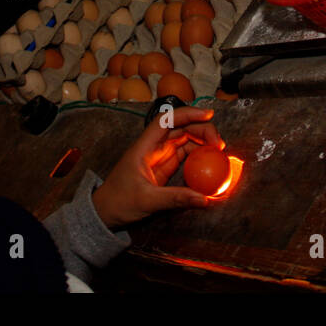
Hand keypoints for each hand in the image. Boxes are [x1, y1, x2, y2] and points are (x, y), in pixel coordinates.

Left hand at [91, 106, 223, 228]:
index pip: (167, 120)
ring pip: (185, 140)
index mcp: (145, 146)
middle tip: (220, 145)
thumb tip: (204, 199)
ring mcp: (160, 156)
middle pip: (181, 128)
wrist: (105, 212)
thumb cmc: (118, 201)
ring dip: (203, 143)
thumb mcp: (147, 200)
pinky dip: (199, 157)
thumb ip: (176, 198)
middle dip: (202, 130)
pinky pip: (185, 156)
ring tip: (219, 153)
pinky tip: (210, 164)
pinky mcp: (165, 167)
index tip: (209, 115)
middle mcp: (153, 146)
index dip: (188, 113)